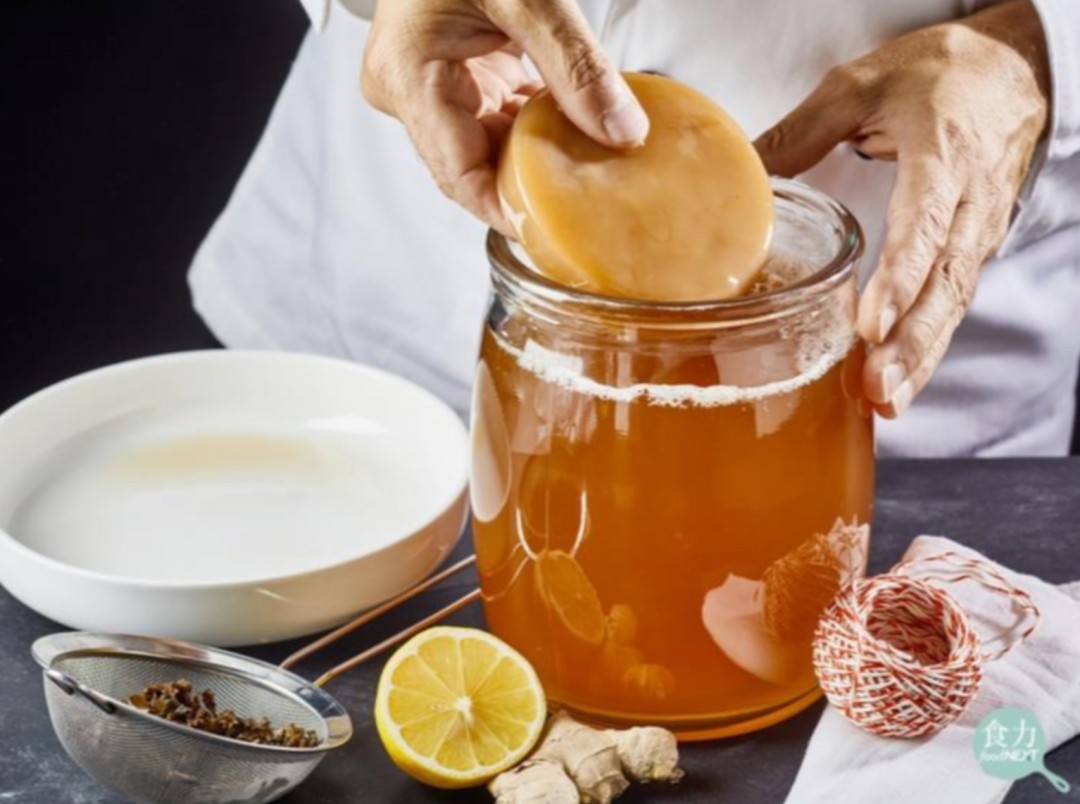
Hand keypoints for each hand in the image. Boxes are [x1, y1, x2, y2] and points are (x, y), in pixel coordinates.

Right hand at [361, 0, 648, 233]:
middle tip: (591, 208)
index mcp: (407, 78)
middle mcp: (407, 92)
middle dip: (531, 185)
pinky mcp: (448, 74)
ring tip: (590, 173)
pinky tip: (572, 132)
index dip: (509, 210)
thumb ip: (576, 67)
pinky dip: (532, 127)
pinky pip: (491, 118)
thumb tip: (623, 134)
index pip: (458, 176)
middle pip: (472, 167)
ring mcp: (425, 86)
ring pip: (485, 146)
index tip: (561, 232)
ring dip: (536, 156)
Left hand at [755, 1, 1049, 416]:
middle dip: (909, 342)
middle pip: (943, 283)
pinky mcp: (968, 251)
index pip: (924, 225)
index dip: (900, 278)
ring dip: (918, 358)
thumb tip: (742, 173)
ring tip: (882, 404)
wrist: (1012, 71)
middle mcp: (967, 203)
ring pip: (951, 304)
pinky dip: (925, 348)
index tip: (870, 324)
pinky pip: (949, 305)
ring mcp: (974, 232)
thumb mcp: (863, 83)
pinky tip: (896, 387)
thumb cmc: (938, 75)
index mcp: (943, 156)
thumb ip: (803, 130)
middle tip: (874, 389)